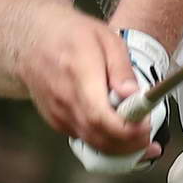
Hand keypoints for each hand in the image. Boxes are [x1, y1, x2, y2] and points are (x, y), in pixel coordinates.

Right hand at [20, 13, 158, 160]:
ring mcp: (58, 113)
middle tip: (149, 134)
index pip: (100, 116)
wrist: (33, 38)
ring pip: (92, 143)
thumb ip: (122, 68)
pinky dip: (105, 142)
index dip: (126, 129)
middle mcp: (64, 99)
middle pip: (98, 137)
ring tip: (141, 138)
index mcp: (79, 74)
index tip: (146, 124)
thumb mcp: (106, 38)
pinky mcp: (56, 121)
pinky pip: (84, 140)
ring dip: (119, 148)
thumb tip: (134, 95)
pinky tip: (119, 133)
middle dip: (129, 143)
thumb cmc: (72, 34)